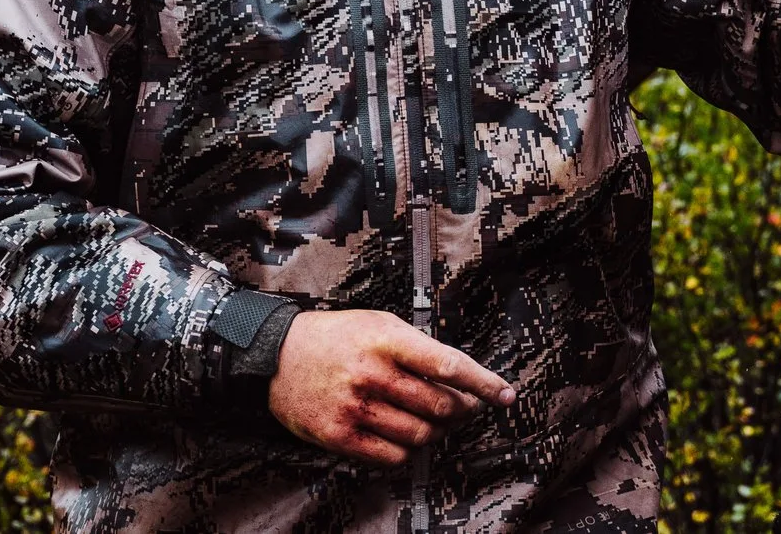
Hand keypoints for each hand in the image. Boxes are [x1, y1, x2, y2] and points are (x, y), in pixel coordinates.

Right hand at [267, 309, 514, 466]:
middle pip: (440, 406)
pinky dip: (410, 450)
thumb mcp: (378, 323)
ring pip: (421, 434)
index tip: (505, 394)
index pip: (448, 364)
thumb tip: (461, 378)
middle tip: (467, 408)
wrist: (275, 356)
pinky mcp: (340, 436)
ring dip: (438, 431)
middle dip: (463, 410)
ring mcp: (355, 408)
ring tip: (435, 421)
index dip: (484, 383)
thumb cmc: (334, 337)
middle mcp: (372, 373)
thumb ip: (418, 348)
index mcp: (386, 339)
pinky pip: (393, 455)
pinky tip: (407, 436)